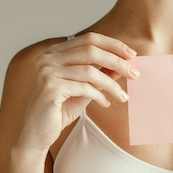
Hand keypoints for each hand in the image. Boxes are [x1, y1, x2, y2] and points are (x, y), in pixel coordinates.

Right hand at [17, 32, 139, 151]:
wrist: (37, 133)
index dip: (112, 45)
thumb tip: (123, 65)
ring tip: (123, 97)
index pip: (88, 39)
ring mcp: (47, 72)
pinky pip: (84, 88)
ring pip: (90, 71)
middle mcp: (48, 58)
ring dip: (111, 84)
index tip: (132, 55)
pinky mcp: (50, 88)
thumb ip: (100, 74)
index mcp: (54, 52)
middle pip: (91, 50)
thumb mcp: (84, 89)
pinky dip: (99, 95)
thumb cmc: (60, 110)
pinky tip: (106, 103)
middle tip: (134, 73)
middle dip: (117, 61)